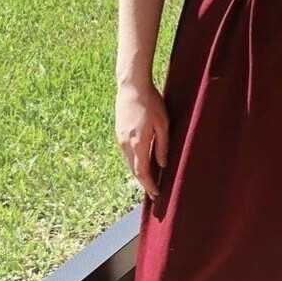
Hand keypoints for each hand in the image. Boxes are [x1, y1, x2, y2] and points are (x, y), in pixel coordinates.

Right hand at [114, 82, 168, 201]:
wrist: (132, 86)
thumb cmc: (151, 103)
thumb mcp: (163, 124)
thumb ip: (163, 145)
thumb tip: (162, 165)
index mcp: (138, 143)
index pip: (142, 172)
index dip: (149, 185)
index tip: (156, 194)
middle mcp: (126, 144)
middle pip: (134, 170)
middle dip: (143, 183)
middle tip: (153, 192)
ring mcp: (120, 138)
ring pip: (128, 162)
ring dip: (138, 173)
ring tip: (148, 180)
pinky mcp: (119, 132)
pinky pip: (126, 153)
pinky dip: (133, 162)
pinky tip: (141, 161)